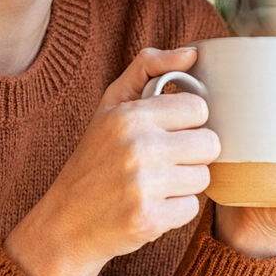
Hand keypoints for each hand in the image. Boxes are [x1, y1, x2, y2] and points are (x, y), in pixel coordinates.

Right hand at [5, 46, 219, 275]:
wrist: (66, 222)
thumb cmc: (94, 158)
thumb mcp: (110, 106)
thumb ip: (148, 68)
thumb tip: (192, 52)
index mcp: (129, 116)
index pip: (198, 108)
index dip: (188, 121)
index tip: (169, 131)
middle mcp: (137, 148)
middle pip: (209, 144)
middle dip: (192, 154)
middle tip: (165, 161)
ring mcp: (143, 186)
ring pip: (203, 177)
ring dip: (184, 183)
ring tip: (155, 184)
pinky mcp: (149, 219)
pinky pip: (191, 209)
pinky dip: (175, 210)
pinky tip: (150, 206)